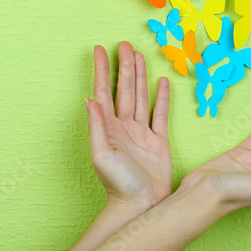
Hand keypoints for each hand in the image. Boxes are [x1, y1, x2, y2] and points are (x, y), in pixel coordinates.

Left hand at [85, 42, 171, 210]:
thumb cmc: (118, 184)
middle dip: (124, 66)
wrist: (141, 206)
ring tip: (139, 55)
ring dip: (140, 76)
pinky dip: (161, 97)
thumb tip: (89, 99)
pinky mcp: (158, 141)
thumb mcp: (102, 155)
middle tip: (124, 44)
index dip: (102, 70)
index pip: (104, 91)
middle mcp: (124, 126)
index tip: (99, 50)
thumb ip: (96, 126)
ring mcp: (142, 132)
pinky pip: (160, 114)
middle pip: (124, 89)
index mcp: (108, 127)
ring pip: (141, 96)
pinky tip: (162, 83)